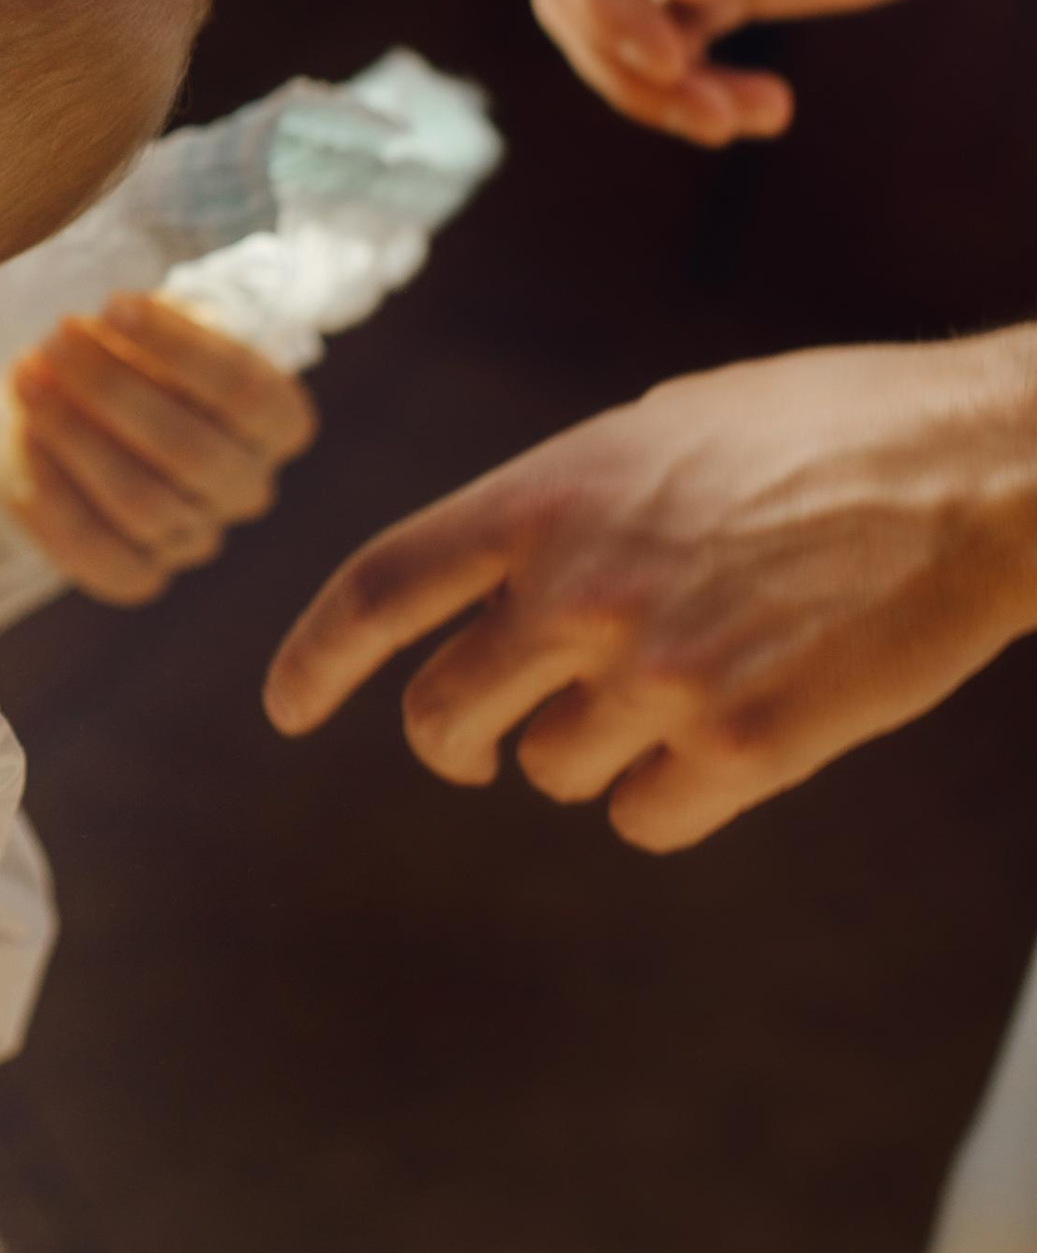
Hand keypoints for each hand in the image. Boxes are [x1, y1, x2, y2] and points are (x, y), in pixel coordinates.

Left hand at [7, 292, 315, 605]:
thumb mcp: (157, 327)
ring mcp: (198, 537)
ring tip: (27, 381)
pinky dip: (55, 499)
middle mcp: (247, 486)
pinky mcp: (142, 573)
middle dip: (112, 390)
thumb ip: (144, 328)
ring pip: (141, 503)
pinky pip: (100, 554)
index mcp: (277, 421)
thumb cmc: (140, 358)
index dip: (178, 347)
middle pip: (189, 450)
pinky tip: (25, 442)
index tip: (115, 304)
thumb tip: (103, 331)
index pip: (242, 389)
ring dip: (73, 437)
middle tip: (55, 341)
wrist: (97, 417)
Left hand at [264, 334, 1036, 848]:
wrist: (973, 472)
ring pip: (551, 772)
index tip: (285, 710)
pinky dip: (669, 799)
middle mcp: (579, 589)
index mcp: (545, 496)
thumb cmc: (823, 433)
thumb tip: (494, 589)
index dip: (314, 658)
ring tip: (678, 685)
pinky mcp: (746, 748)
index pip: (379, 588)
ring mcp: (659, 674)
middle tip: (481, 741)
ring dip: (588, 752)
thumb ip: (561, 510)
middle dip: (452, 738)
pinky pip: (646, 819)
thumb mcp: (658, 433)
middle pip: (440, 714)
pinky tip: (725, 742)